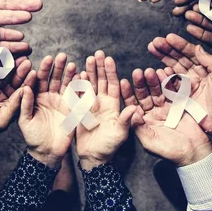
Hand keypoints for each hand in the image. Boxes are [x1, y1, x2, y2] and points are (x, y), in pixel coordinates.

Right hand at [0, 59, 35, 138]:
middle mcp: (2, 96)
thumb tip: (26, 91)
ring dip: (8, 65)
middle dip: (20, 71)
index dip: (28, 82)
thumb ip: (13, 107)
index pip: (22, 92)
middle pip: (13, 81)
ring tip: (15, 56)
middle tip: (26, 61)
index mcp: (10, 106)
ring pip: (2, 74)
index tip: (34, 72)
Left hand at [18, 53, 76, 167]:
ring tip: (72, 64)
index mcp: (36, 97)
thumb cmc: (32, 137)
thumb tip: (25, 88)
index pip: (39, 80)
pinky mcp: (71, 109)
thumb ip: (24, 105)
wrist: (47, 152)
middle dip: (57, 67)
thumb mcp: (25, 121)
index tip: (46, 59)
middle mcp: (49, 96)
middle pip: (54, 78)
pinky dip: (79, 87)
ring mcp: (61, 101)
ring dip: (69, 74)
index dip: (42, 70)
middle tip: (61, 56)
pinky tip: (82, 78)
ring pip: (66, 84)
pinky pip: (76, 96)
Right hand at [75, 51, 137, 169]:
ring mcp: (91, 105)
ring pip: (90, 84)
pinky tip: (76, 74)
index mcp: (114, 105)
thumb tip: (135, 109)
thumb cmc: (109, 147)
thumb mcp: (120, 133)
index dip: (111, 72)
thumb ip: (126, 120)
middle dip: (99, 67)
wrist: (93, 157)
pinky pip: (78, 94)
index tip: (108, 59)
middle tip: (97, 53)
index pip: (113, 84)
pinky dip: (77, 84)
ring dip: (89, 72)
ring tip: (88, 59)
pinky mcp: (80, 110)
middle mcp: (103, 102)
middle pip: (101, 80)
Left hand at [122, 68, 211, 166]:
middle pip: (145, 95)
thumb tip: (131, 112)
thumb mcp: (151, 142)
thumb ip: (140, 128)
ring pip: (158, 91)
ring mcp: (166, 107)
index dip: (128, 93)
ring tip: (151, 71)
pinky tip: (166, 73)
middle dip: (141, 83)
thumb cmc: (171, 152)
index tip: (124, 82)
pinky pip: (173, 90)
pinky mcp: (179, 104)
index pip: (133, 104)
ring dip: (154, 80)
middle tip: (138, 72)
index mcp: (144, 121)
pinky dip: (170, 82)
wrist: (195, 153)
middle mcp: (153, 112)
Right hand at [147, 37, 211, 130]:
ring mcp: (188, 84)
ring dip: (162, 58)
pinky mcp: (182, 95)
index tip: (168, 37)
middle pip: (179, 58)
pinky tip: (156, 70)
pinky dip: (163, 76)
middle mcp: (196, 73)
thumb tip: (198, 48)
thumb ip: (211, 63)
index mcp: (207, 67)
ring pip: (173, 67)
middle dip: (167, 49)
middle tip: (155, 41)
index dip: (180, 45)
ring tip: (152, 48)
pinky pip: (170, 83)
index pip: (191, 53)